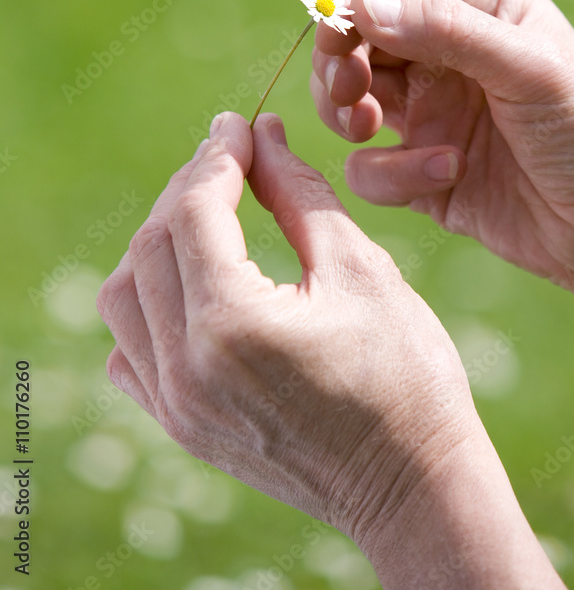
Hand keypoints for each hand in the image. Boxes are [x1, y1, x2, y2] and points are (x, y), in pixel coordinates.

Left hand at [96, 111, 563, 587]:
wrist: (413, 485)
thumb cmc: (406, 372)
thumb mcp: (360, 267)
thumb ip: (298, 191)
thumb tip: (260, 132)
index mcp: (233, 325)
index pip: (194, 211)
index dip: (216, 155)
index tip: (240, 124)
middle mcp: (186, 369)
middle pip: (151, 245)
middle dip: (188, 187)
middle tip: (230, 156)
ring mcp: (175, 405)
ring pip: (123, 295)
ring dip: (157, 240)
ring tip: (207, 212)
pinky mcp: (180, 426)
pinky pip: (128, 350)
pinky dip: (144, 302)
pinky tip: (190, 281)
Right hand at [311, 0, 573, 307]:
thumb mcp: (527, 67)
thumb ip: (446, 30)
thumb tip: (362, 5)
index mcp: (475, 7)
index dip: (349, 10)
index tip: (336, 43)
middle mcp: (445, 56)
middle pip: (355, 44)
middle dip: (339, 66)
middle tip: (350, 91)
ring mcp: (431, 115)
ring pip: (350, 104)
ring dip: (348, 115)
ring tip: (370, 128)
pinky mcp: (422, 172)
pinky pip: (372, 169)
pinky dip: (394, 175)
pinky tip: (449, 173)